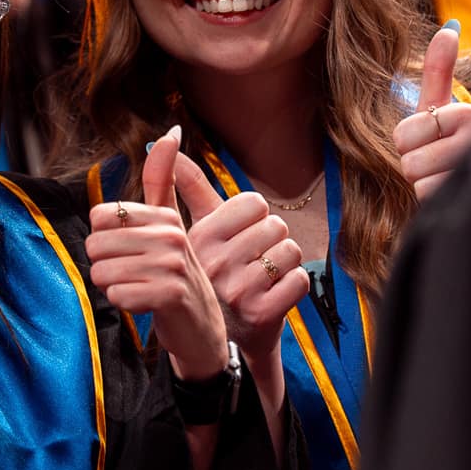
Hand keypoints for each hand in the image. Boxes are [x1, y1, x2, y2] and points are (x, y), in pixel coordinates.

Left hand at [86, 126, 228, 380]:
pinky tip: (145, 307)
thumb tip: (170, 133)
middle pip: (95, 245)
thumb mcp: (169, 226)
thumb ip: (162, 181)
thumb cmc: (176, 277)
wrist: (202, 331)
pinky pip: (118, 296)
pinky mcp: (171, 295)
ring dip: (113, 288)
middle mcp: (172, 235)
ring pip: (103, 272)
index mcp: (166, 216)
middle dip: (105, 267)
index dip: (105, 241)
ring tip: (140, 292)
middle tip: (134, 278)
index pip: (101, 216)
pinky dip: (123, 305)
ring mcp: (173, 265)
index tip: (130, 253)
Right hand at [175, 152, 309, 360]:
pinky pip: (299, 280)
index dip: (253, 219)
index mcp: (198, 236)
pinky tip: (272, 295)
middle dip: (270, 241)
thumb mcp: (190, 227)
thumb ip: (181, 181)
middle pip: (276, 226)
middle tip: (250, 262)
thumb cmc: (207, 268)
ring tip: (261, 278)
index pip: (254, 203)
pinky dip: (293, 286)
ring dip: (283, 264)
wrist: (216, 335)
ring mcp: (236, 291)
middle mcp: (213, 262)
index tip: (238, 237)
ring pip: (290, 251)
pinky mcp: (260, 315)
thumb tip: (171, 133)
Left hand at [393, 24, 470, 199]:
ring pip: (421, 184)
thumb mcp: (440, 103)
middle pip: (410, 163)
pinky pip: (431, 203)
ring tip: (444, 175)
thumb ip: (440, 68)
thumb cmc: (450, 138)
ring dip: (426, 184)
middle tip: (436, 159)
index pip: (403, 134)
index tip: (431, 137)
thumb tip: (448, 29)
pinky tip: (450, 193)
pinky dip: (434, 201)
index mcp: (468, 116)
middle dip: (416, 164)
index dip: (407, 140)